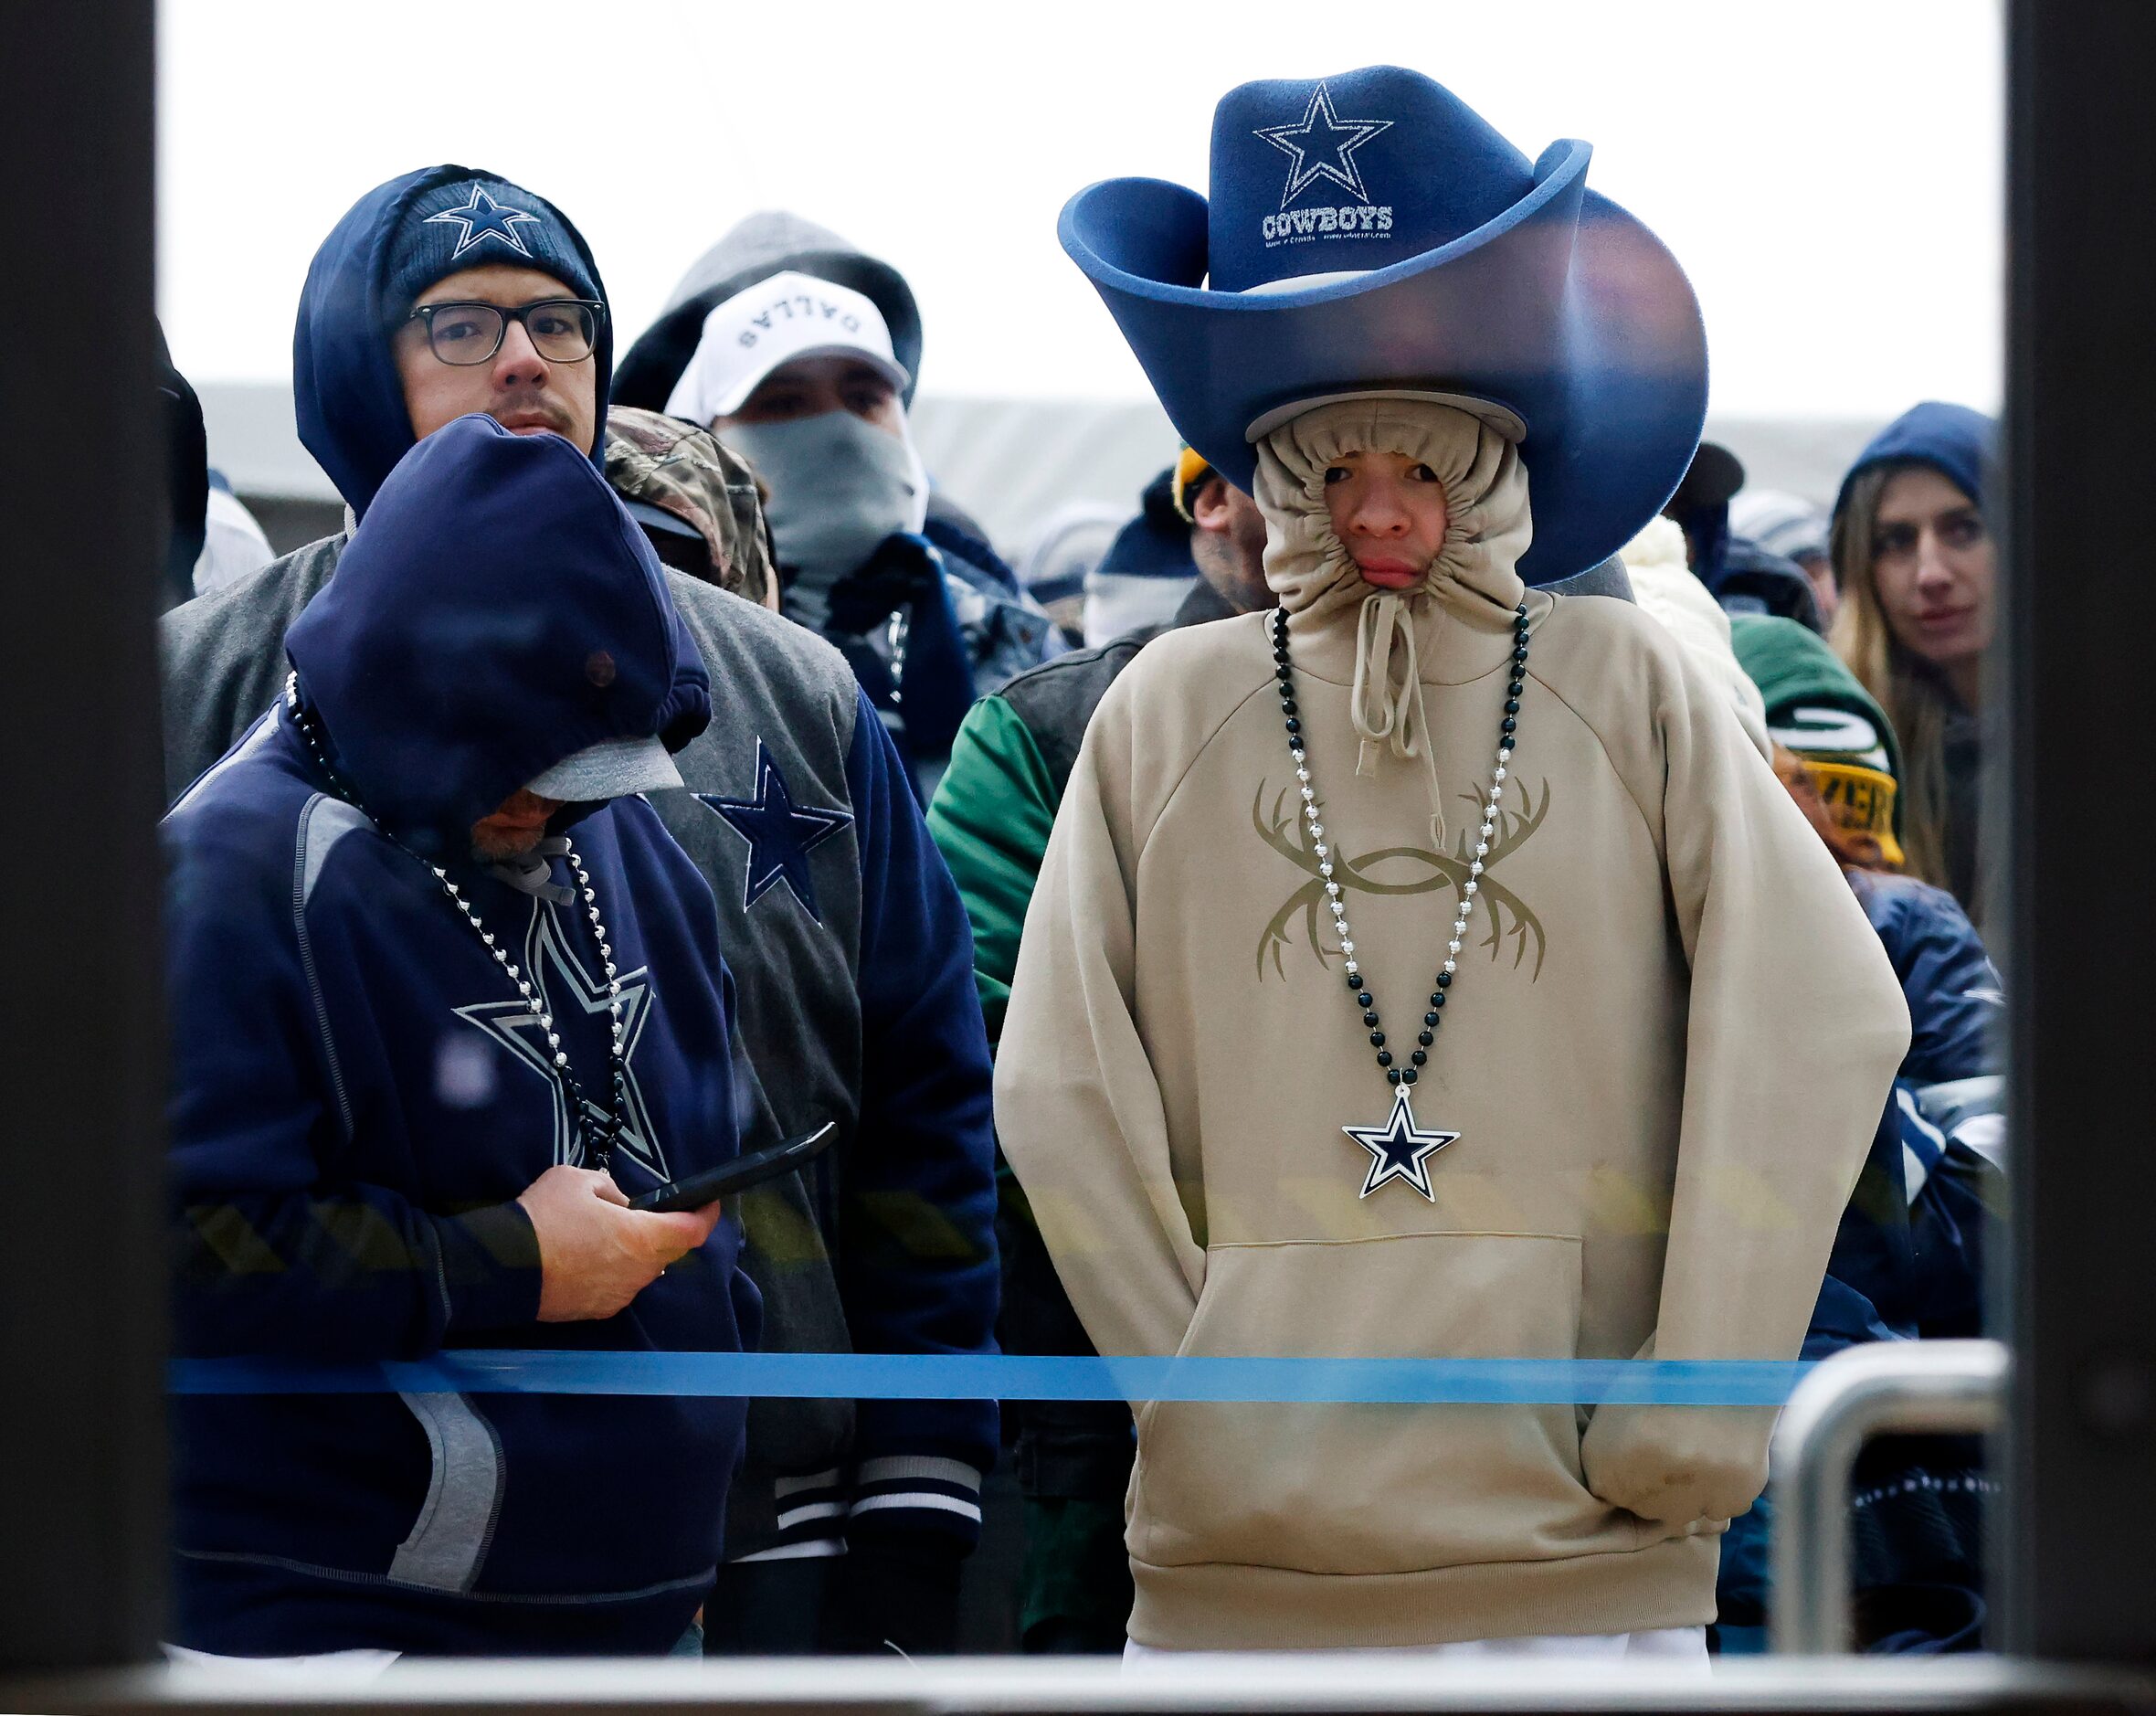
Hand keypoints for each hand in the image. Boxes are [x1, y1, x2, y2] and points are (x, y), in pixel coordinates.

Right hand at [515, 1166, 720, 1322]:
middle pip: (670, 1252)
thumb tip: (621, 1205)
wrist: (502, 1268)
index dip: (706, 1215)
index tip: (707, 1203)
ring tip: (611, 1234)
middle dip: (669, 1232)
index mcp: (642, 1238)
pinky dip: (616, 1270)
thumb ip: (610, 1190)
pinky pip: (619, 1286)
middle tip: (652, 1213)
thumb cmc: (544, 1217)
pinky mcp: (597, 1310)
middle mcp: (638, 1273)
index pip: (692, 1231)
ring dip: (639, 1253)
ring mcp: (619, 1296)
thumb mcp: (578, 1180)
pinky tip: (591, 1258)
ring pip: (643, 1271)